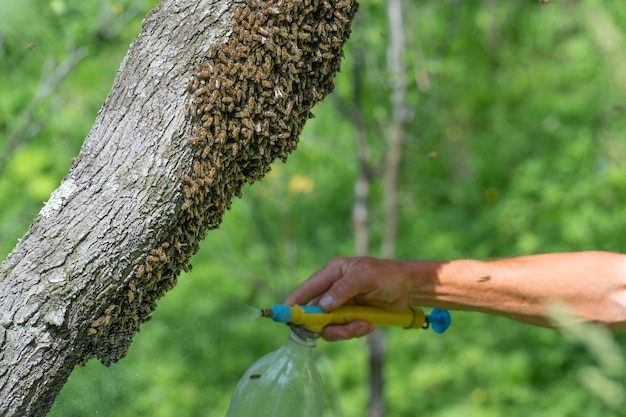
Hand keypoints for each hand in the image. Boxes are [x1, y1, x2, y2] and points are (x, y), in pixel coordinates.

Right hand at [284, 256, 419, 340]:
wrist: (409, 289)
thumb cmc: (387, 276)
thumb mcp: (365, 278)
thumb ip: (342, 289)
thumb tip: (322, 305)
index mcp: (333, 272)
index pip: (307, 287)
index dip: (295, 301)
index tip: (284, 315)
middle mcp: (333, 288)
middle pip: (315, 312)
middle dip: (325, 324)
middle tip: (339, 330)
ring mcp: (341, 304)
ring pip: (328, 325)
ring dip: (343, 330)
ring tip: (362, 325)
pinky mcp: (351, 317)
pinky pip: (343, 330)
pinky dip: (354, 331)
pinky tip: (369, 325)